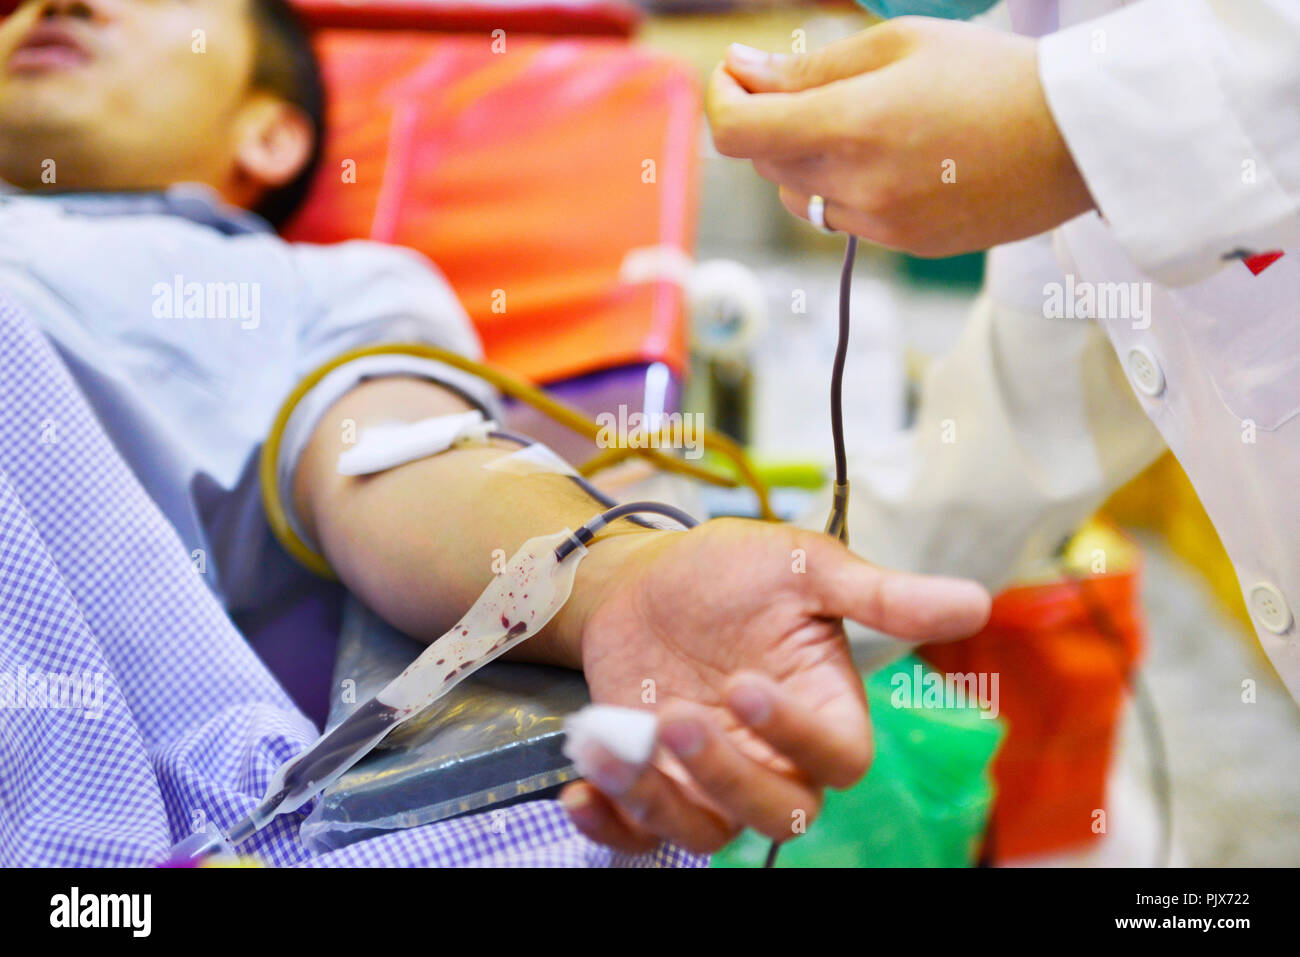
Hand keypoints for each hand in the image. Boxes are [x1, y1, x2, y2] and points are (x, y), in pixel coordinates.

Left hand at [558, 518, 990, 853]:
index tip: (745, 683)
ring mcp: (713, 778)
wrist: (641, 579)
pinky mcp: (658, 785)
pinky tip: (581, 791)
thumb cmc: (730, 570)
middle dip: (726, 774)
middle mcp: (775, 757)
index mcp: (824, 708)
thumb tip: (977, 599)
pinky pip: (644, 837)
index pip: (838, 757)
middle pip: (779, 813)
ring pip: (708, 832)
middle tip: (676, 716)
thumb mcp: (803, 568)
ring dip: (657, 799)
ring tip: (610, 741)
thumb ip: (880, 596)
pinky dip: (612, 828)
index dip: (797, 735)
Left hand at [706, 17, 1094, 255]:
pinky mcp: (903, 246)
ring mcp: (880, 224)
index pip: (738, 132)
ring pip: (798, 198)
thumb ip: (811, 65)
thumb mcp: (900, 45)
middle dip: (766, 121)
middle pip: (764, 162)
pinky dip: (842, 188)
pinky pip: (842, 219)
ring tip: (854, 122)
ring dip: (801, 160)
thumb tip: (744, 70)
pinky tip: (889, 157)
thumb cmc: (994, 75)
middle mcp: (856, 185)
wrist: (1077, 138)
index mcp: (850, 125)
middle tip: (800, 83)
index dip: (722, 99)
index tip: (736, 76)